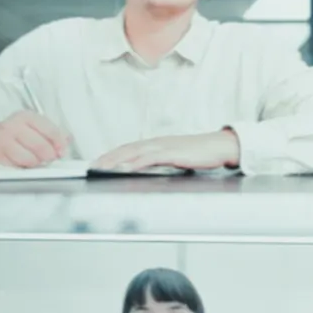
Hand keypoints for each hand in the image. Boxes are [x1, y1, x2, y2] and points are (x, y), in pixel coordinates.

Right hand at [0, 109, 71, 166]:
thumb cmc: (12, 134)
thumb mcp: (31, 127)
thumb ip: (51, 132)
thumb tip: (68, 139)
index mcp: (25, 117)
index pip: (50, 130)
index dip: (59, 144)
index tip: (62, 151)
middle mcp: (13, 127)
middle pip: (41, 147)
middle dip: (49, 157)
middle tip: (49, 159)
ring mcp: (3, 142)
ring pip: (30, 160)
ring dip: (36, 164)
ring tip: (34, 161)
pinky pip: (17, 168)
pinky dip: (23, 170)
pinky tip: (22, 165)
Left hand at [88, 130, 233, 172]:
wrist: (219, 146)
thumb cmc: (201, 153)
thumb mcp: (176, 157)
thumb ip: (161, 161)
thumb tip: (148, 169)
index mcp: (157, 143)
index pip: (129, 148)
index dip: (112, 154)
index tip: (99, 161)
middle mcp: (156, 142)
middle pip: (126, 149)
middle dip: (108, 157)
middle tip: (93, 166)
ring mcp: (163, 146)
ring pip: (134, 152)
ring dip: (117, 160)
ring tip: (103, 168)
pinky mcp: (172, 153)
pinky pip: (150, 158)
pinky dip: (136, 163)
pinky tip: (127, 168)